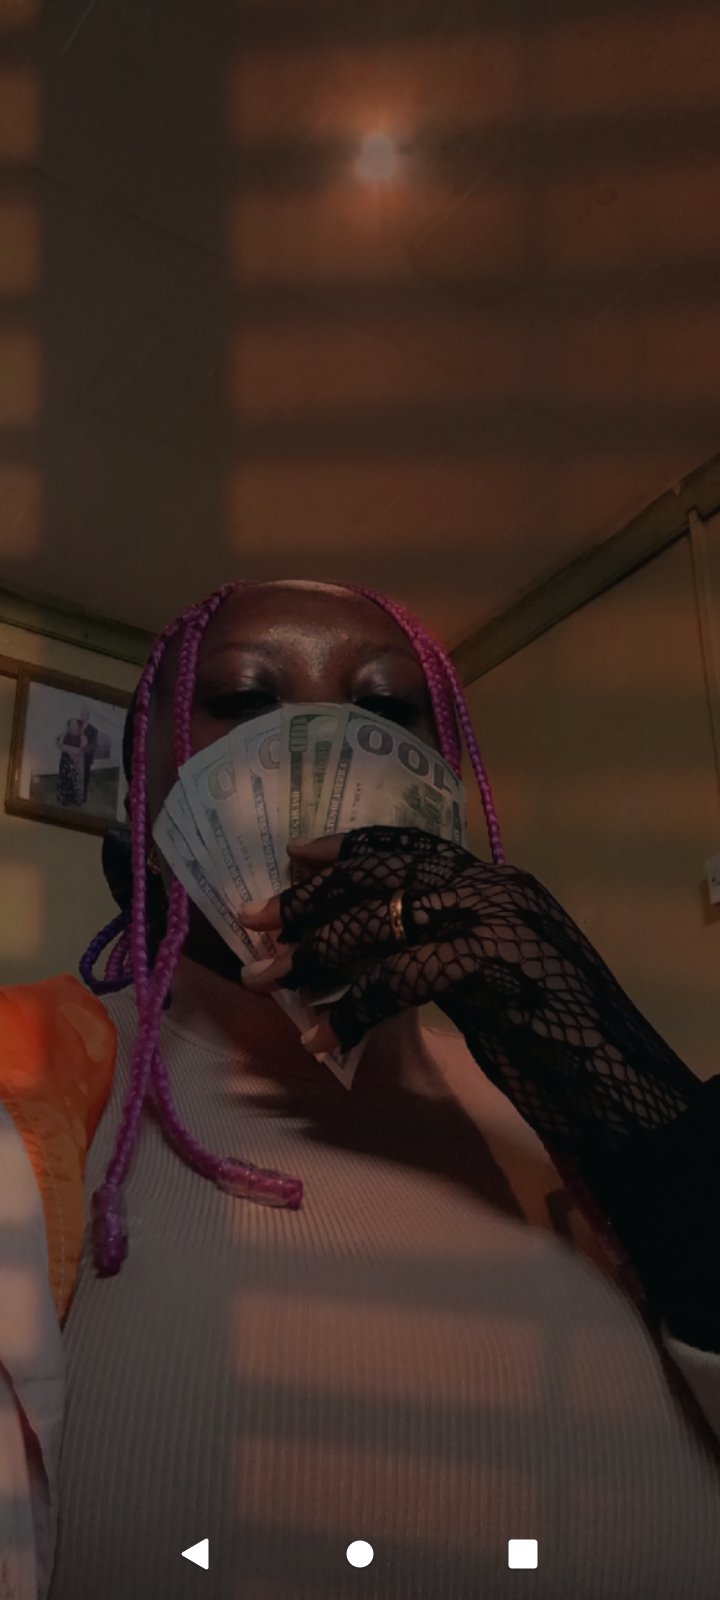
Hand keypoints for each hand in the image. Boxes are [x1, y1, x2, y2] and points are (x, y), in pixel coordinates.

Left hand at [242, 826, 718, 1348]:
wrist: (616, 1085)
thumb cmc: (558, 1043)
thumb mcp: (496, 979)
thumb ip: (447, 951)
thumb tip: (374, 952)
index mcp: (499, 882)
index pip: (410, 846)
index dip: (349, 848)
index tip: (296, 856)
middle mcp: (495, 887)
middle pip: (382, 875)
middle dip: (311, 898)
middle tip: (255, 922)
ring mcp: (493, 921)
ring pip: (379, 920)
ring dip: (313, 952)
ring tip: (265, 978)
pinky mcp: (488, 965)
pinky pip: (396, 978)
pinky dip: (351, 1010)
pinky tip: (322, 1039)